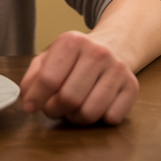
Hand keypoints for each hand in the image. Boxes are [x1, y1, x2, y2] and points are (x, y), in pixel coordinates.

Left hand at [19, 31, 138, 124]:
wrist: (114, 45)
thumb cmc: (75, 58)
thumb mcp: (49, 58)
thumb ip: (33, 77)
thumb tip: (28, 100)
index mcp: (72, 41)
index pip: (48, 80)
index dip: (36, 99)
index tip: (31, 106)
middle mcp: (98, 52)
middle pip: (68, 99)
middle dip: (55, 110)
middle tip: (55, 107)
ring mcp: (117, 69)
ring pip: (89, 113)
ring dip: (76, 117)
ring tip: (75, 106)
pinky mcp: (132, 86)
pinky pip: (111, 118)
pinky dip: (100, 119)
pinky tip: (96, 104)